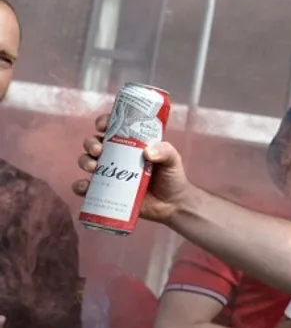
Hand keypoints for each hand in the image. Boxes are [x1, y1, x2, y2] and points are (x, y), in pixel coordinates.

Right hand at [74, 113, 194, 223]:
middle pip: (94, 143)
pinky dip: (80, 186)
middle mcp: (116, 156)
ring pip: (86, 161)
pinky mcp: (106, 191)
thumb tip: (147, 152)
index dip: (103, 122)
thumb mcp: (173, 160)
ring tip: (94, 167)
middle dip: (91, 143)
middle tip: (99, 150)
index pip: (113, 127)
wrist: (172, 205)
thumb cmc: (172, 177)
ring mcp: (109, 173)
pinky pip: (86, 188)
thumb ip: (166, 152)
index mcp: (130, 143)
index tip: (102, 125)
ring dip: (84, 161)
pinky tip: (85, 186)